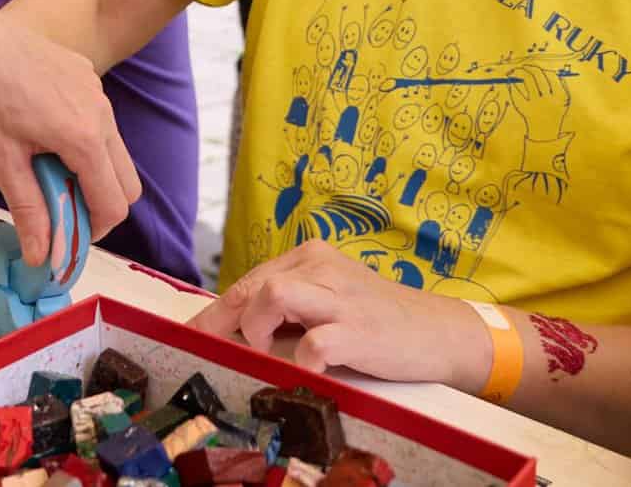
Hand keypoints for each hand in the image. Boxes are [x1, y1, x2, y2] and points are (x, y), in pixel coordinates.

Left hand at [0, 21, 141, 265]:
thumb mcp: (1, 158)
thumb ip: (30, 210)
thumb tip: (43, 258)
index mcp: (85, 137)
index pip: (113, 204)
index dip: (92, 231)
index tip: (65, 240)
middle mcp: (101, 113)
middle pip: (126, 182)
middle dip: (100, 205)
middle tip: (60, 214)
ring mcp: (96, 90)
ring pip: (113, 150)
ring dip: (91, 173)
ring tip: (46, 175)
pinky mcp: (85, 74)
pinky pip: (98, 120)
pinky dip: (82, 141)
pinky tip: (41, 136)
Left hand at [191, 241, 489, 388]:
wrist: (438, 331)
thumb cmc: (376, 319)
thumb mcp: (328, 301)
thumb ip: (287, 310)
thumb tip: (234, 332)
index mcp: (309, 257)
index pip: (247, 281)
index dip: (215, 311)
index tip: (193, 335)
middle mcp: (319, 267)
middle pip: (251, 286)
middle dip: (221, 323)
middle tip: (212, 351)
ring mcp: (339, 298)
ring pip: (271, 296)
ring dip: (256, 330)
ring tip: (267, 355)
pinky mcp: (357, 330)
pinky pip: (313, 343)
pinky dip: (300, 362)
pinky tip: (305, 373)